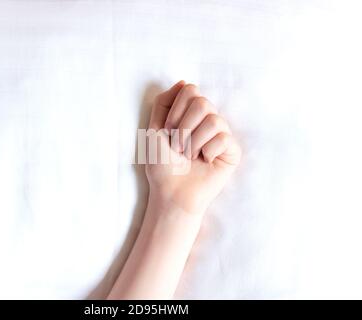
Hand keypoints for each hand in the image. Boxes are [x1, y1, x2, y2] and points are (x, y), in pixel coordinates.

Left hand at [145, 81, 240, 214]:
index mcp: (190, 114)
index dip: (176, 111)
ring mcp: (221, 135)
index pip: (191, 90)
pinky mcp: (232, 151)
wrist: (171, 192)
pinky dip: (208, 151)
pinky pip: (224, 138)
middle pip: (202, 102)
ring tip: (190, 156)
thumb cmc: (162, 164)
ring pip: (214, 119)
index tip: (167, 132)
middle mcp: (207, 121)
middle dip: (184, 127)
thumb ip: (164, 102)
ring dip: (193, 142)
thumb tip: (183, 82)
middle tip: (178, 147)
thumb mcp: (153, 128)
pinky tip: (205, 161)